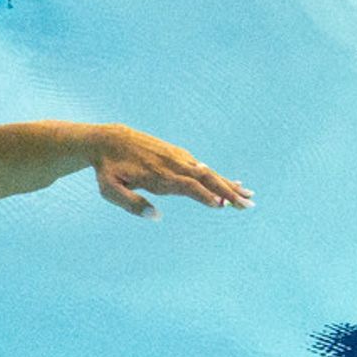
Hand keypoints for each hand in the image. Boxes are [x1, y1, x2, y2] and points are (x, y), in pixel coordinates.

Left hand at [88, 125, 252, 217]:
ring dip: (229, 185)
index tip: (222, 206)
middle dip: (228, 192)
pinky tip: (232, 182)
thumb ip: (131, 204)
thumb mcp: (110, 191)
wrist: (108, 139)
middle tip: (249, 205)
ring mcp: (177, 157)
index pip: (187, 186)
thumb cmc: (108, 170)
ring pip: (208, 172)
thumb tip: (156, 216)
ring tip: (249, 196)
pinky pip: (202, 166)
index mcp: (158, 176)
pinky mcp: (177, 154)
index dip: (204, 195)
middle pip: (205, 178)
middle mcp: (172, 164)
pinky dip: (219, 176)